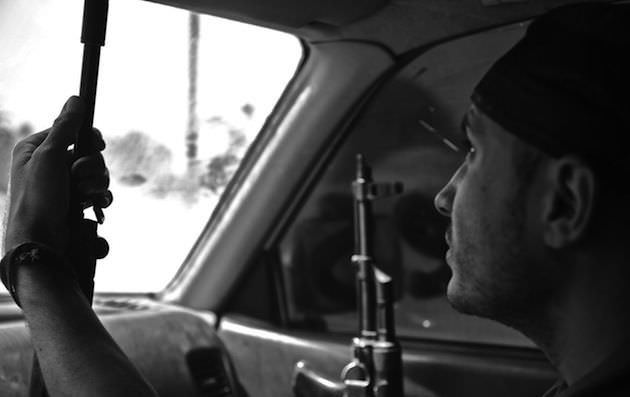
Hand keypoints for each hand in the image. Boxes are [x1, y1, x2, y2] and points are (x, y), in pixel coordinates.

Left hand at [3, 96, 111, 256]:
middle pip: (89, 153)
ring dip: (95, 184)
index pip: (72, 132)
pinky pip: (98, 192)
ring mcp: (64, 185)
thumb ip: (65, 127)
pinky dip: (99, 197)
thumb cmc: (37, 198)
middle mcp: (49, 165)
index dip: (88, 138)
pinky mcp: (76, 202)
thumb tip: (77, 99)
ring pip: (96, 173)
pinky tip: (92, 205)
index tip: (98, 143)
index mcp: (35, 149)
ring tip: (83, 196)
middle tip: (79, 177)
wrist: (41, 242)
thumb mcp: (49, 156)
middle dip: (91, 166)